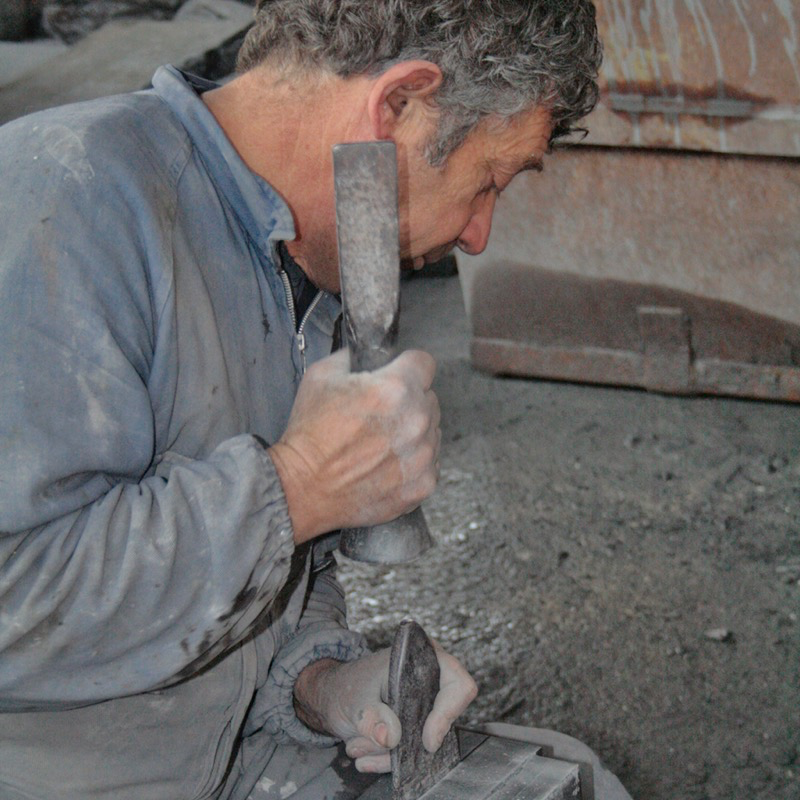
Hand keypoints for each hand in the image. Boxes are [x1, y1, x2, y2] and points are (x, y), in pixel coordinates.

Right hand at [269, 348, 440, 542]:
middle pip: (429, 398)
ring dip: (413, 432)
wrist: (303, 488)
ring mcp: (422, 455)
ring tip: (380, 443)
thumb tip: (366, 354)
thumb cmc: (310, 435)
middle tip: (379, 415)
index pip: (424, 363)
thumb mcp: (321, 376)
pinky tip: (386, 464)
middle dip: (409, 401)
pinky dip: (413, 462)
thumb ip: (353, 357)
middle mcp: (416, 421)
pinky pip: (429, 463)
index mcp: (396, 388)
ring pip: (432, 431)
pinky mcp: (422, 484)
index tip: (397, 375)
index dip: (407, 366)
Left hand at [293, 644, 476, 772]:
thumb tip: (391, 737)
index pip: (458, 684)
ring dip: (392, 753)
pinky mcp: (414, 724)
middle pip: (442, 719)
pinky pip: (412, 749)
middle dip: (408, 740)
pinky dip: (390, 758)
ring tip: (358, 746)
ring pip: (424, 739)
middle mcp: (429, 680)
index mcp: (422, 658)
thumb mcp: (355, 700)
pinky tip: (365, 756)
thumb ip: (372, 717)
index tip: (427, 740)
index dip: (447, 713)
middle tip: (373, 744)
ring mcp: (423, 704)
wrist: (331, 695)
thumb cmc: (347, 685)